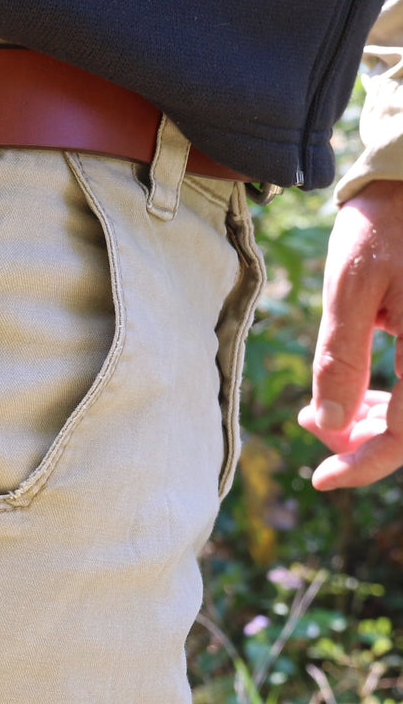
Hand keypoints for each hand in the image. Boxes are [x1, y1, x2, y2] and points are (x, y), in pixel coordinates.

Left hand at [298, 178, 402, 488]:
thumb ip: (342, 358)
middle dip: (365, 440)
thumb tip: (328, 424)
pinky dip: (393, 398)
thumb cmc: (382, 225)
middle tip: (311, 425)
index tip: (321, 479)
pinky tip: (357, 395)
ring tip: (325, 412)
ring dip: (378, 422)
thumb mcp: (350, 289)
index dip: (366, 463)